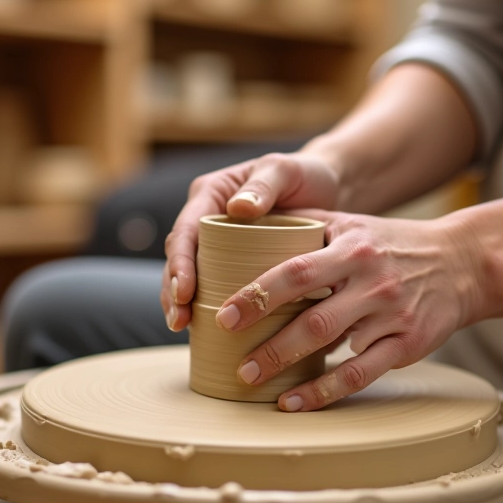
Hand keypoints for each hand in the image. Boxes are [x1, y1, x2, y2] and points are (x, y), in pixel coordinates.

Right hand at [161, 152, 341, 330]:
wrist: (329, 188)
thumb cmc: (306, 174)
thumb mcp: (284, 171)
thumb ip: (264, 184)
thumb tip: (237, 208)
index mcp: (210, 195)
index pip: (185, 231)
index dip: (179, 263)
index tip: (184, 291)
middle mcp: (207, 219)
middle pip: (180, 258)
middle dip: (173, 291)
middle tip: (179, 321)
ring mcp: (219, 243)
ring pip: (191, 276)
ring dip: (181, 303)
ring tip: (182, 329)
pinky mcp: (234, 262)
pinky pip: (214, 285)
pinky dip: (205, 307)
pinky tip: (202, 331)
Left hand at [216, 209, 487, 410]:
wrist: (462, 263)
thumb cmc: (392, 243)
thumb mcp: (353, 222)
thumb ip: (305, 222)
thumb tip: (244, 219)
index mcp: (352, 246)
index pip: (297, 270)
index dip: (259, 294)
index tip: (225, 314)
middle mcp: (372, 280)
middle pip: (313, 316)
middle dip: (270, 343)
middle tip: (236, 361)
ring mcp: (391, 314)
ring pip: (334, 347)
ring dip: (290, 367)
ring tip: (254, 381)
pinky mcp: (406, 344)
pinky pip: (360, 373)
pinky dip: (325, 391)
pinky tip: (296, 403)